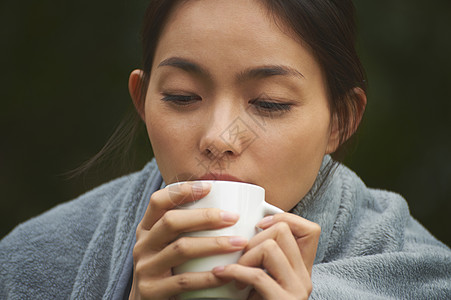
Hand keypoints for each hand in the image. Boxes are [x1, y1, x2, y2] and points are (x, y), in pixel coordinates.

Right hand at [129, 182, 247, 299]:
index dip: (182, 190)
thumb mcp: (168, 246)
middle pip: (172, 221)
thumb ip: (186, 228)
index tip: (210, 186)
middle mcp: (143, 245)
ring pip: (181, 249)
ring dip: (214, 244)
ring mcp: (145, 268)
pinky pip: (184, 281)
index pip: (158, 201)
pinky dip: (208, 276)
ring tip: (239, 242)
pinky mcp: (152, 291)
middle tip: (233, 217)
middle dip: (205, 217)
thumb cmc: (168, 270)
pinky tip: (227, 273)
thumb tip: (227, 206)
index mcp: (147, 229)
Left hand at [212, 213, 319, 299]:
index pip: (310, 229)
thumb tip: (240, 230)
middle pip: (283, 231)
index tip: (259, 226)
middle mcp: (305, 277)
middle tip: (241, 258)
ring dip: (244, 257)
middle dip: (254, 238)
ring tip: (234, 272)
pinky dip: (234, 272)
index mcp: (302, 269)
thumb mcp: (263, 279)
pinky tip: (222, 275)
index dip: (284, 218)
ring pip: (270, 248)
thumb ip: (263, 259)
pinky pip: (257, 275)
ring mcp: (297, 290)